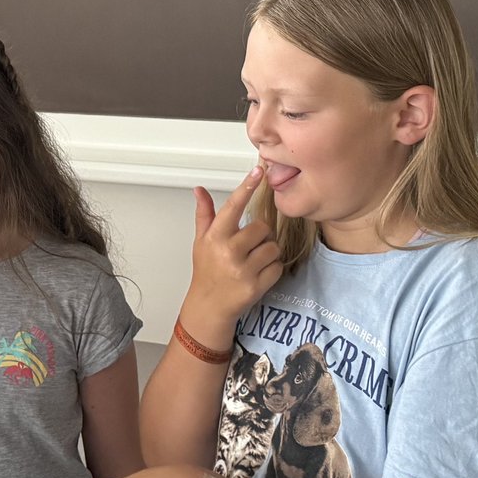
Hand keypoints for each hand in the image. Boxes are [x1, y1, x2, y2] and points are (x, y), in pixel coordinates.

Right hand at [184, 164, 283, 338]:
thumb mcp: (202, 241)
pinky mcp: (256, 285)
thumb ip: (205, 214)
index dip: (246, 187)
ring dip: (267, 254)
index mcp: (215, 237)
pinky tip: (257, 274)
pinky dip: (272, 270)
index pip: (233, 206)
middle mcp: (227, 251)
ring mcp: (242, 269)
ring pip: (273, 247)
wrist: (209, 306)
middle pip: (262, 228)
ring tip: (252, 262)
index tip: (258, 171)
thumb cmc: (207, 271)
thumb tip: (200, 190)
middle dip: (260, 236)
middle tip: (248, 247)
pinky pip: (277, 266)